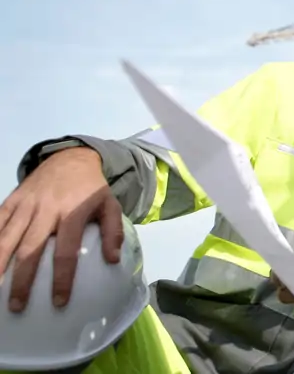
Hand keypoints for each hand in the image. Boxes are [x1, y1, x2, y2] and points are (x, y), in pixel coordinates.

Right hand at [0, 147, 122, 311]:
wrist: (70, 157)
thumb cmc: (91, 188)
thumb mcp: (110, 205)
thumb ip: (113, 231)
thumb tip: (113, 260)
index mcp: (72, 213)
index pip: (66, 252)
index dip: (62, 278)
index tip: (58, 302)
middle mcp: (46, 210)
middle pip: (31, 250)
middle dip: (22, 280)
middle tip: (18, 305)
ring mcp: (26, 205)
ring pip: (7, 238)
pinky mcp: (12, 200)